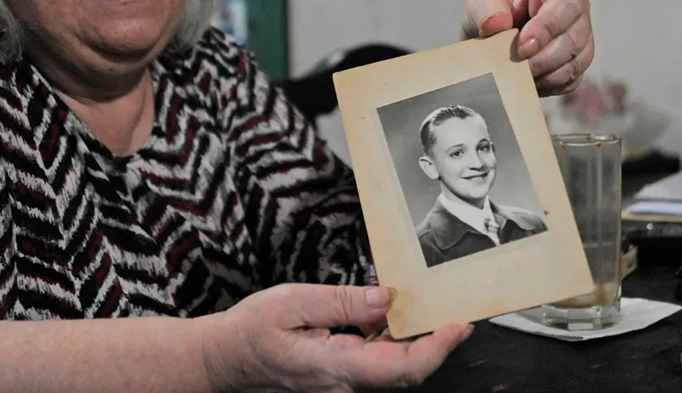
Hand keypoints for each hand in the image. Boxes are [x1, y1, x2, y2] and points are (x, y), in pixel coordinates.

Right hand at [201, 284, 471, 391]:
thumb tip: (388, 298)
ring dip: (413, 337)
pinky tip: (389, 313)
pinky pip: (376, 361)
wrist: (222, 361)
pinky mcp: (340, 378)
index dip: (437, 348)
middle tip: (456, 306)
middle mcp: (345, 385)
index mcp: (336, 369)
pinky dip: (390, 337)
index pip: (403, 368)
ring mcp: (343, 385)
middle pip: (405, 369)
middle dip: (435, 339)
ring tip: (427, 303)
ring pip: (393, 366)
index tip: (458, 324)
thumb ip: (343, 301)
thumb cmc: (249, 332)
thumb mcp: (293, 302)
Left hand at [461, 0, 594, 95]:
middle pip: (574, 38)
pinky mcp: (576, 65)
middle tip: (517, 65)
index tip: (522, 46)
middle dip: (543, 58)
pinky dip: (549, 86)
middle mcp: (576, 12)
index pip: (567, 4)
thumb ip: (486, 9)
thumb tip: (497, 24)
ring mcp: (581, 39)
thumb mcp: (480, 2)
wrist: (488, 39)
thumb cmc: (490, 12)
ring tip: (519, 74)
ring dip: (545, 74)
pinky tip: (528, 81)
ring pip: (576, 62)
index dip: (547, 28)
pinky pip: (572, 80)